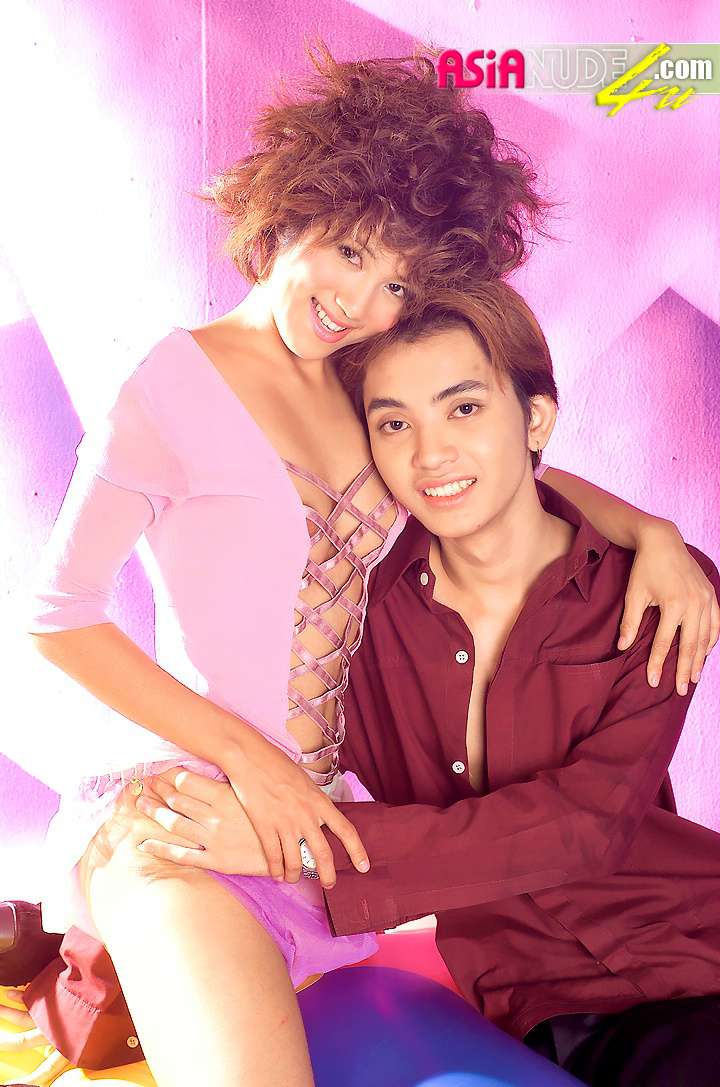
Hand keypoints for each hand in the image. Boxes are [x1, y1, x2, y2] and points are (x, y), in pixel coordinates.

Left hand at [136, 770, 269, 877]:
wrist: (293, 850)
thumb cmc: (276, 817)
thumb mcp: (256, 793)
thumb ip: (235, 781)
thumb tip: (220, 765)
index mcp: (225, 796)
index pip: (187, 781)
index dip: (169, 775)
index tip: (159, 771)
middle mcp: (215, 816)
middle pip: (177, 800)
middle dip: (158, 790)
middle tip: (144, 784)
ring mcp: (213, 838)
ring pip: (174, 823)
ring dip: (154, 813)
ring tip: (141, 804)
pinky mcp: (214, 860)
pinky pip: (181, 855)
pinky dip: (160, 849)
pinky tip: (144, 844)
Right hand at [220, 731, 370, 885]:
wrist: (250, 757)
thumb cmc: (277, 764)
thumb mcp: (305, 781)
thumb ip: (314, 801)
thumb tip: (320, 816)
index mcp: (319, 801)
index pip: (345, 830)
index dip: (357, 851)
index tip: (364, 867)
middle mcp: (306, 815)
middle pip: (323, 854)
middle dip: (327, 875)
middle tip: (329, 885)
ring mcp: (285, 822)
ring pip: (295, 861)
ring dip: (295, 875)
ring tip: (293, 879)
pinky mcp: (265, 826)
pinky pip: (273, 857)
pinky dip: (276, 870)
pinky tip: (276, 874)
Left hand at [617, 520, 719, 693]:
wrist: (663, 541)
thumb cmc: (644, 567)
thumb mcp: (634, 594)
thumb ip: (630, 622)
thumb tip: (622, 647)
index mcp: (674, 604)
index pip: (665, 643)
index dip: (659, 664)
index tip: (653, 682)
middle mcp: (695, 604)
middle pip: (690, 645)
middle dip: (684, 670)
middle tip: (680, 690)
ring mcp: (706, 599)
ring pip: (706, 637)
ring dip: (700, 659)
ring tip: (694, 678)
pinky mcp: (711, 594)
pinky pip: (716, 623)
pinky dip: (712, 640)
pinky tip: (706, 653)